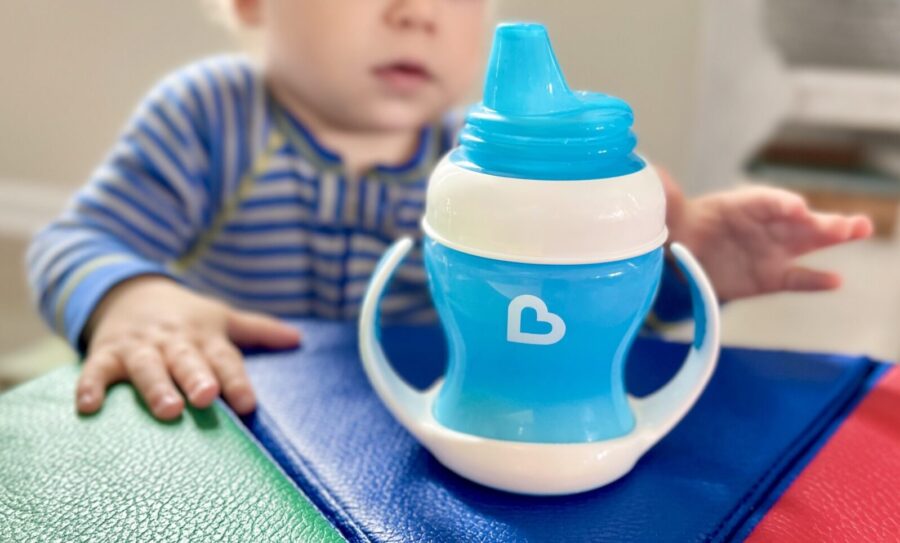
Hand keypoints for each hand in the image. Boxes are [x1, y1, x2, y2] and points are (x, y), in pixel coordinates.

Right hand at [76, 276, 300, 419]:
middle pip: (187, 360)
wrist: (129, 291)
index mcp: (204, 337)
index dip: (237, 381)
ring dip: (156, 387)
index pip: (225, 359)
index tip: (248, 405)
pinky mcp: (106, 353)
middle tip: (207, 397)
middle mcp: (173, 342)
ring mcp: (139, 347)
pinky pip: (96, 370)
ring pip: (147, 367)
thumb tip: (300, 339)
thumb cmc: (185, 316)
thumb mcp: (221, 317)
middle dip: (197, 378)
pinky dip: (91, 386)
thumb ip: (259, 330)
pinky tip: (89, 407)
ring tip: (168, 410)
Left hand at [659, 168, 873, 301]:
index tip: (794, 208)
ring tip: (859, 230)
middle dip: (822, 220)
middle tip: (849, 223)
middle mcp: (763, 225)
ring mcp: (771, 250)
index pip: (764, 201)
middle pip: (797, 220)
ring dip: (833, 236)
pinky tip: (835, 280)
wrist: (680, 253)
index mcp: (740, 205)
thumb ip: (667, 197)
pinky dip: (815, 280)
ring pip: (807, 243)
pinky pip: (796, 278)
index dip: (780, 203)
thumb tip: (653, 177)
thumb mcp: (669, 210)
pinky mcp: (770, 277)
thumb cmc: (681, 224)